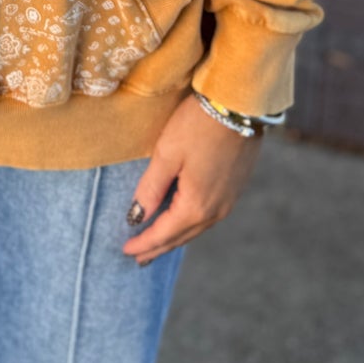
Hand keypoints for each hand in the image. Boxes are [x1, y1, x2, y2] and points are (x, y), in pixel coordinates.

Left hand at [122, 91, 263, 264]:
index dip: (143, 243)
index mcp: (196, 205)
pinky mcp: (235, 188)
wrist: (239, 104)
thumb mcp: (167, 153)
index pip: (163, 233)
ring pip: (196, 228)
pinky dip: (190, 224)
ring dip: (175, 237)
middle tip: (138, 258)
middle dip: (158, 247)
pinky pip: (208, 216)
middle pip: (181, 236)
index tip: (124, 250)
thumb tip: (136, 216)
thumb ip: (151, 188)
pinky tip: (184, 221)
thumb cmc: (199, 125)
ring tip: (158, 244)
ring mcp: (229, 201)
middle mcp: (216, 210)